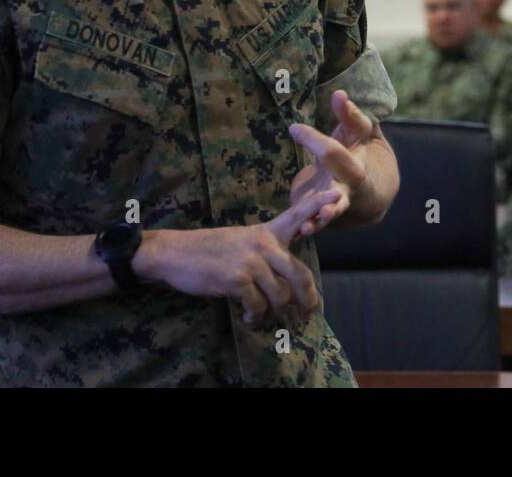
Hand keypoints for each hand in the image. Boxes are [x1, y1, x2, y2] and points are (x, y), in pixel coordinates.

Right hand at [138, 187, 338, 324]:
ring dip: (272, 312)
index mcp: (266, 232)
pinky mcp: (237, 280)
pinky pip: (259, 306)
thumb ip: (267, 255)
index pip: (296, 216)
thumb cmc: (210, 251)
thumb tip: (288, 286)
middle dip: (306, 300)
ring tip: (259, 314)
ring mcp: (251, 262)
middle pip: (300, 276)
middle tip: (304, 314)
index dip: (317, 206)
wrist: (174, 254)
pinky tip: (247, 316)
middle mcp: (263, 245)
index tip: (336, 196)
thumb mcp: (242, 242)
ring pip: (280, 296)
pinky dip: (255, 316)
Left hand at [287, 90, 373, 235]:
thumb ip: (349, 116)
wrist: (369, 190)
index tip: (293, 128)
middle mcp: (346, 186)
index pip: (333, 152)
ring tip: (308, 228)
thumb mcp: (358, 134)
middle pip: (341, 193)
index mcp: (355, 163)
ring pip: (330, 214)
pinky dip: (307, 229)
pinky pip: (314, 223)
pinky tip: (298, 234)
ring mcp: (333, 203)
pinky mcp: (319, 213)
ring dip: (319, 220)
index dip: (313, 140)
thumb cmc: (358, 152)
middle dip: (333, 200)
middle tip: (325, 207)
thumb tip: (339, 93)